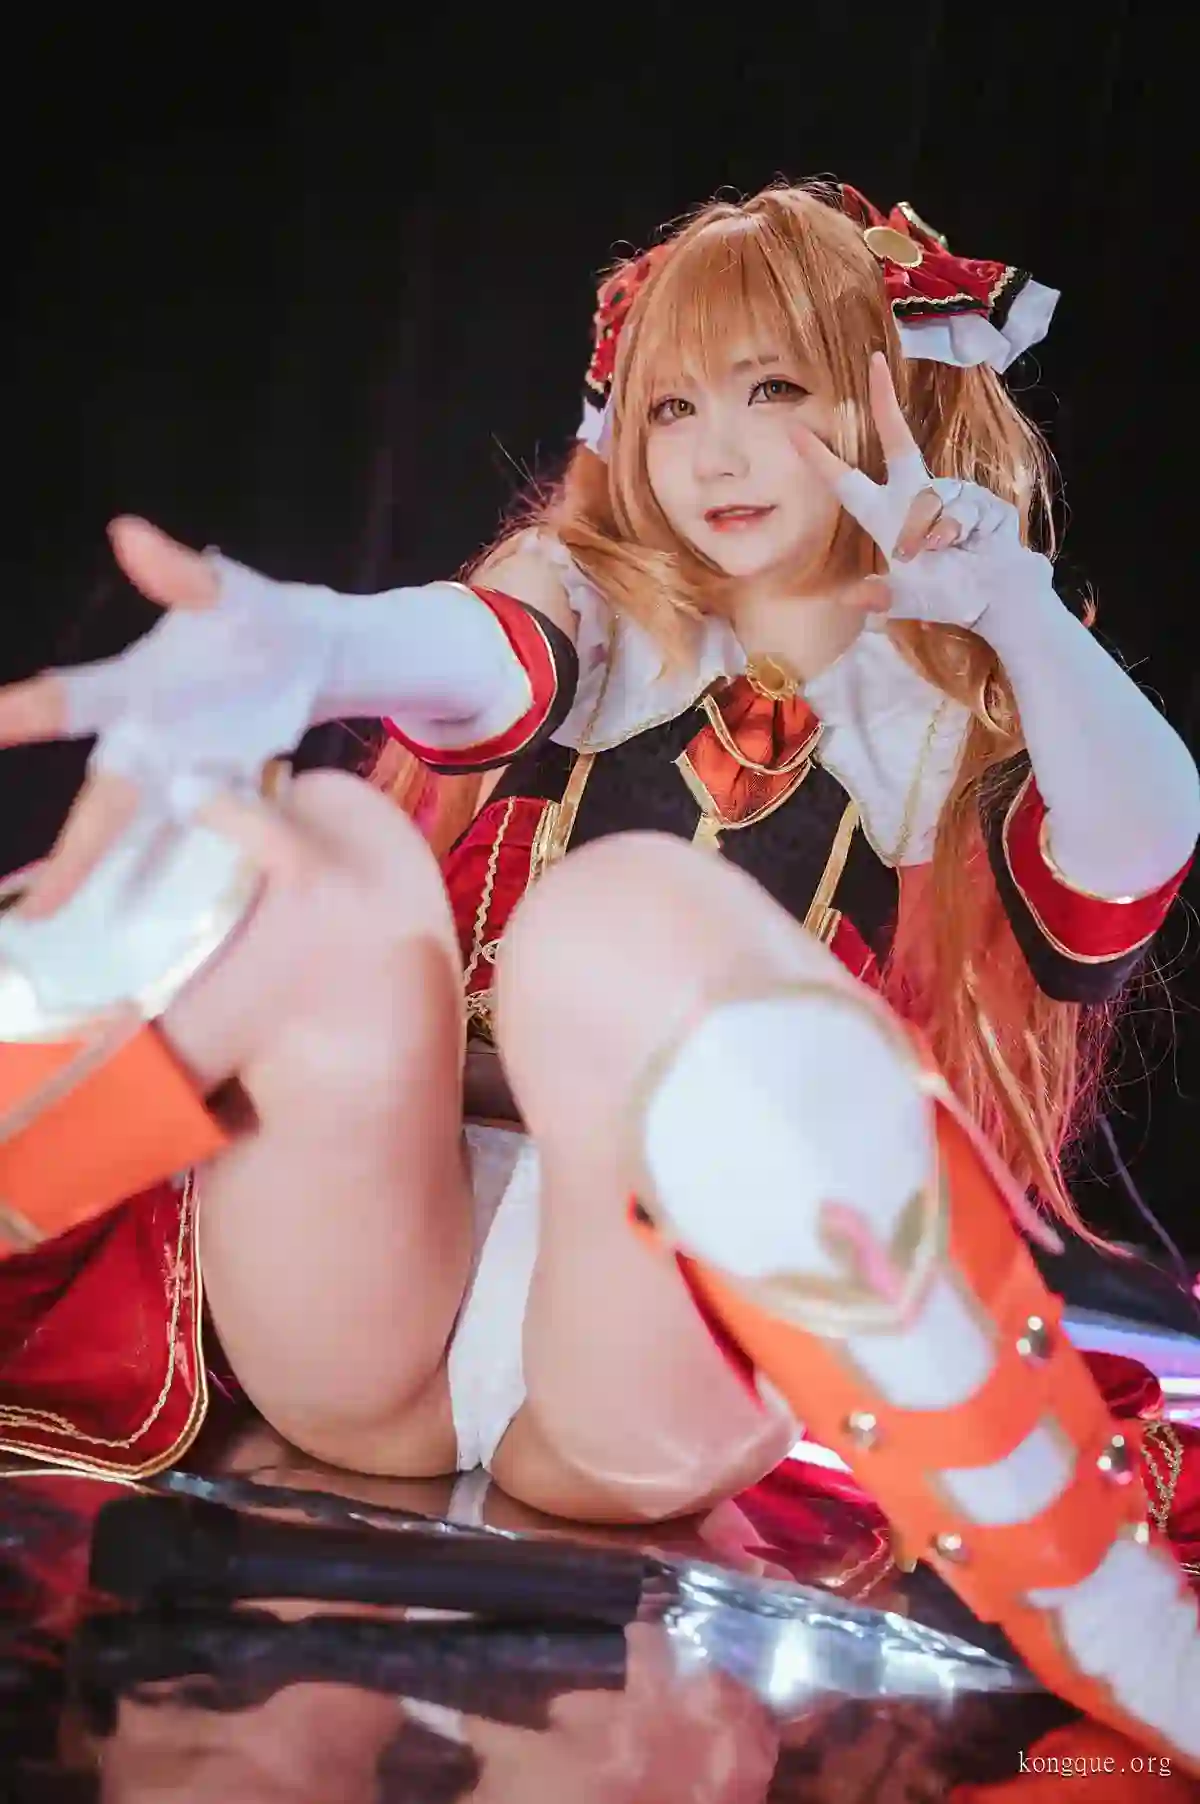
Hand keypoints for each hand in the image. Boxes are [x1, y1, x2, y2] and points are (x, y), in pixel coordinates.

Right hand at [0, 519, 318, 915]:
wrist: (306, 651)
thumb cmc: (250, 615)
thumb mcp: (226, 592)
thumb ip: (181, 575)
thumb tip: (128, 533)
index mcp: (133, 690)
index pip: (67, 705)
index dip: (20, 718)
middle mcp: (148, 740)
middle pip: (103, 801)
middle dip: (73, 850)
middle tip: (34, 904)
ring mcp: (186, 772)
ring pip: (141, 831)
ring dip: (111, 873)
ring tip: (59, 917)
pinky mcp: (230, 792)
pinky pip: (207, 837)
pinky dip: (187, 870)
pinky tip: (155, 915)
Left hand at [792, 353, 1039, 625]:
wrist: (1001, 599)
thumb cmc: (952, 597)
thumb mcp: (909, 600)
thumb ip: (882, 598)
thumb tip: (851, 600)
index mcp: (887, 518)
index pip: (847, 483)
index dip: (821, 459)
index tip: (794, 431)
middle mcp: (915, 498)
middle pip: (898, 442)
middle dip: (886, 402)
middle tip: (874, 362)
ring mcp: (949, 495)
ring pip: (933, 495)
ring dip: (932, 528)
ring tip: (939, 553)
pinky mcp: (980, 499)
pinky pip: (962, 507)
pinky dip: (959, 528)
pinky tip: (965, 545)